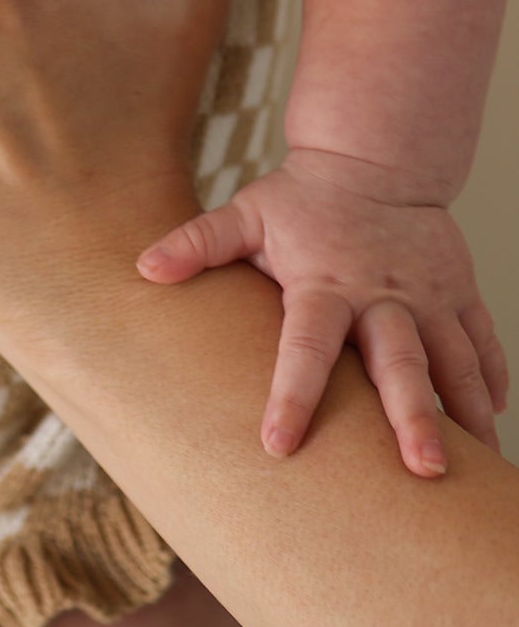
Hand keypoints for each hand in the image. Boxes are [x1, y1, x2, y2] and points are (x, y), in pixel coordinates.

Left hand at [139, 153, 508, 473]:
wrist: (374, 156)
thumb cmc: (301, 198)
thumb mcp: (245, 215)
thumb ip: (197, 243)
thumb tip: (143, 268)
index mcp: (324, 286)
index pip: (304, 347)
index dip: (291, 394)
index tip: (279, 444)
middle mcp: (383, 296)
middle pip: (401, 363)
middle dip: (413, 417)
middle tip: (424, 470)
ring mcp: (430, 296)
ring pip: (455, 362)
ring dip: (466, 415)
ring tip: (479, 468)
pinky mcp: (461, 292)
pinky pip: (483, 342)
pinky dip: (492, 381)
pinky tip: (493, 421)